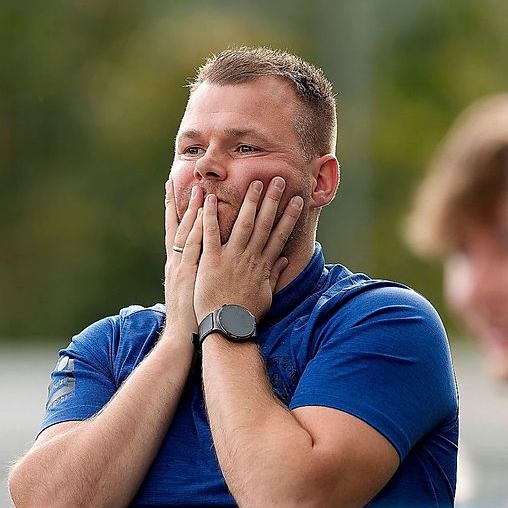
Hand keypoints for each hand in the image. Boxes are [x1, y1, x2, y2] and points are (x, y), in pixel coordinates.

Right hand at [163, 181, 203, 335]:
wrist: (182, 338)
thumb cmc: (191, 320)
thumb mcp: (190, 295)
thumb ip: (196, 279)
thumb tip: (201, 270)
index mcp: (178, 266)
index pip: (178, 234)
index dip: (179, 214)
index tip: (180, 195)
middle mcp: (178, 263)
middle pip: (180, 227)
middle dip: (182, 204)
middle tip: (184, 181)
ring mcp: (183, 267)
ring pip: (188, 232)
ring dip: (193, 210)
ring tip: (198, 188)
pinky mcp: (190, 274)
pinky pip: (196, 246)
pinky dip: (198, 229)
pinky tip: (204, 213)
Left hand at [194, 177, 302, 322]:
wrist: (227, 327)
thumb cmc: (245, 314)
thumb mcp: (265, 295)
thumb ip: (274, 275)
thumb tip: (286, 261)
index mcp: (262, 265)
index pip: (279, 235)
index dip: (289, 217)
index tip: (297, 200)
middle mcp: (250, 258)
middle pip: (264, 224)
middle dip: (272, 201)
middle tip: (277, 180)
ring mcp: (231, 258)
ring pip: (243, 224)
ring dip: (249, 202)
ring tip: (255, 183)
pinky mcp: (212, 261)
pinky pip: (211, 234)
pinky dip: (210, 217)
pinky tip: (209, 200)